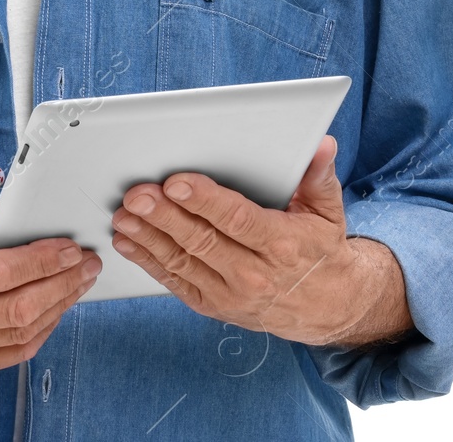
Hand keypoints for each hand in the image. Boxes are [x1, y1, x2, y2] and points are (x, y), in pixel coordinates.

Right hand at [0, 148, 103, 375]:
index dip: (40, 262)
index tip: (70, 248)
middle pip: (16, 308)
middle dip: (61, 284)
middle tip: (88, 263)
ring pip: (21, 332)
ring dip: (59, 305)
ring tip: (81, 280)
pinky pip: (16, 352)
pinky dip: (44, 328)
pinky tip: (58, 304)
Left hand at [109, 135, 410, 346]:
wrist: (325, 307)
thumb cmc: (319, 249)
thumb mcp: (328, 212)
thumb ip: (319, 177)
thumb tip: (322, 145)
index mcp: (281, 244)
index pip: (237, 219)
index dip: (205, 200)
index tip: (177, 182)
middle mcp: (254, 274)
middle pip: (202, 240)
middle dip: (165, 215)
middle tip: (137, 194)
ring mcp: (231, 294)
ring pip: (183, 261)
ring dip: (149, 237)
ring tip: (124, 215)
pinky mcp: (214, 305)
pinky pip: (176, 281)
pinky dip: (148, 261)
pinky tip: (128, 241)